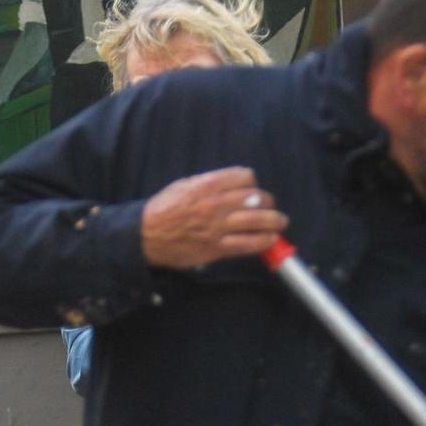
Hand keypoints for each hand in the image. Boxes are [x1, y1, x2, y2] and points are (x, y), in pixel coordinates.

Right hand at [140, 168, 289, 269]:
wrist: (145, 236)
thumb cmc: (163, 209)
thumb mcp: (184, 185)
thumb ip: (208, 183)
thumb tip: (231, 183)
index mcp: (207, 185)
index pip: (244, 177)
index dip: (252, 183)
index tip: (252, 189)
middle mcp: (215, 204)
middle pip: (255, 198)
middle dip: (268, 202)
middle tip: (270, 206)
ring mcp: (217, 227)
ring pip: (257, 220)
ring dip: (274, 221)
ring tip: (280, 222)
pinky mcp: (216, 248)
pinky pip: (248, 243)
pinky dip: (264, 241)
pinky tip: (271, 239)